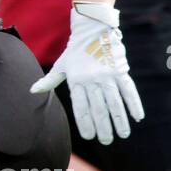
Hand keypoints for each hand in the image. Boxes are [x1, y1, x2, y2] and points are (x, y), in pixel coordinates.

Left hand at [30, 2, 144, 145]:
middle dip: (103, 127)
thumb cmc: (75, 50)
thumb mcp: (61, 65)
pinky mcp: (120, 70)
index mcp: (76, 81)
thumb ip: (49, 81)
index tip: (90, 136)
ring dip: (120, 120)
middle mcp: (92, 80)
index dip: (85, 123)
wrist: (93, 29)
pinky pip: (129, 90)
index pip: (81, 107)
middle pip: (99, 108)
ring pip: (114, 102)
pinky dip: (134, 104)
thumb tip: (32, 90)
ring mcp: (107, 76)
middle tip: (107, 141)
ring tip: (123, 135)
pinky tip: (138, 117)